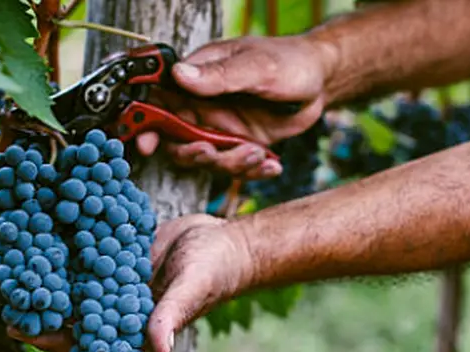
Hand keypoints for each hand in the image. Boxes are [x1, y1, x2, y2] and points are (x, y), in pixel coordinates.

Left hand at [7, 214, 254, 351]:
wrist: (226, 243)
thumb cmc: (216, 273)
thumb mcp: (192, 291)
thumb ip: (171, 317)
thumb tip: (159, 350)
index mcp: (124, 324)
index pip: (76, 336)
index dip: (44, 331)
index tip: (12, 321)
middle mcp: (109, 300)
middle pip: (60, 300)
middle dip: (25, 288)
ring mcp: (107, 272)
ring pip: (64, 267)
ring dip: (34, 254)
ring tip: (2, 235)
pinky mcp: (110, 246)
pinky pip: (80, 238)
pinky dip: (59, 226)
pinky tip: (35, 207)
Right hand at [136, 34, 331, 179]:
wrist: (321, 80)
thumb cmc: (290, 62)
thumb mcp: (256, 66)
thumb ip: (219, 75)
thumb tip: (179, 75)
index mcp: (199, 79)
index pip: (160, 101)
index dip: (148, 124)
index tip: (149, 143)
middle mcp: (204, 107)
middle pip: (179, 140)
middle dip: (194, 153)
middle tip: (212, 151)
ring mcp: (222, 128)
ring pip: (209, 160)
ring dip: (231, 163)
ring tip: (257, 153)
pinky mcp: (241, 145)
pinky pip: (236, 167)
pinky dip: (253, 171)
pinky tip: (272, 165)